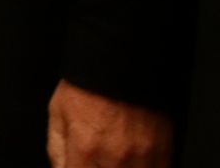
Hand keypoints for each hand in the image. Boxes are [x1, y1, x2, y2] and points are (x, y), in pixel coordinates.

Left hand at [47, 81, 170, 167]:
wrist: (123, 62)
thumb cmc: (89, 84)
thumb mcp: (58, 112)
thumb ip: (57, 149)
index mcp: (85, 148)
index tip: (76, 164)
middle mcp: (115, 158)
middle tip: (94, 158)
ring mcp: (142, 158)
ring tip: (112, 157)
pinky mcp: (162, 152)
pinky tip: (132, 160)